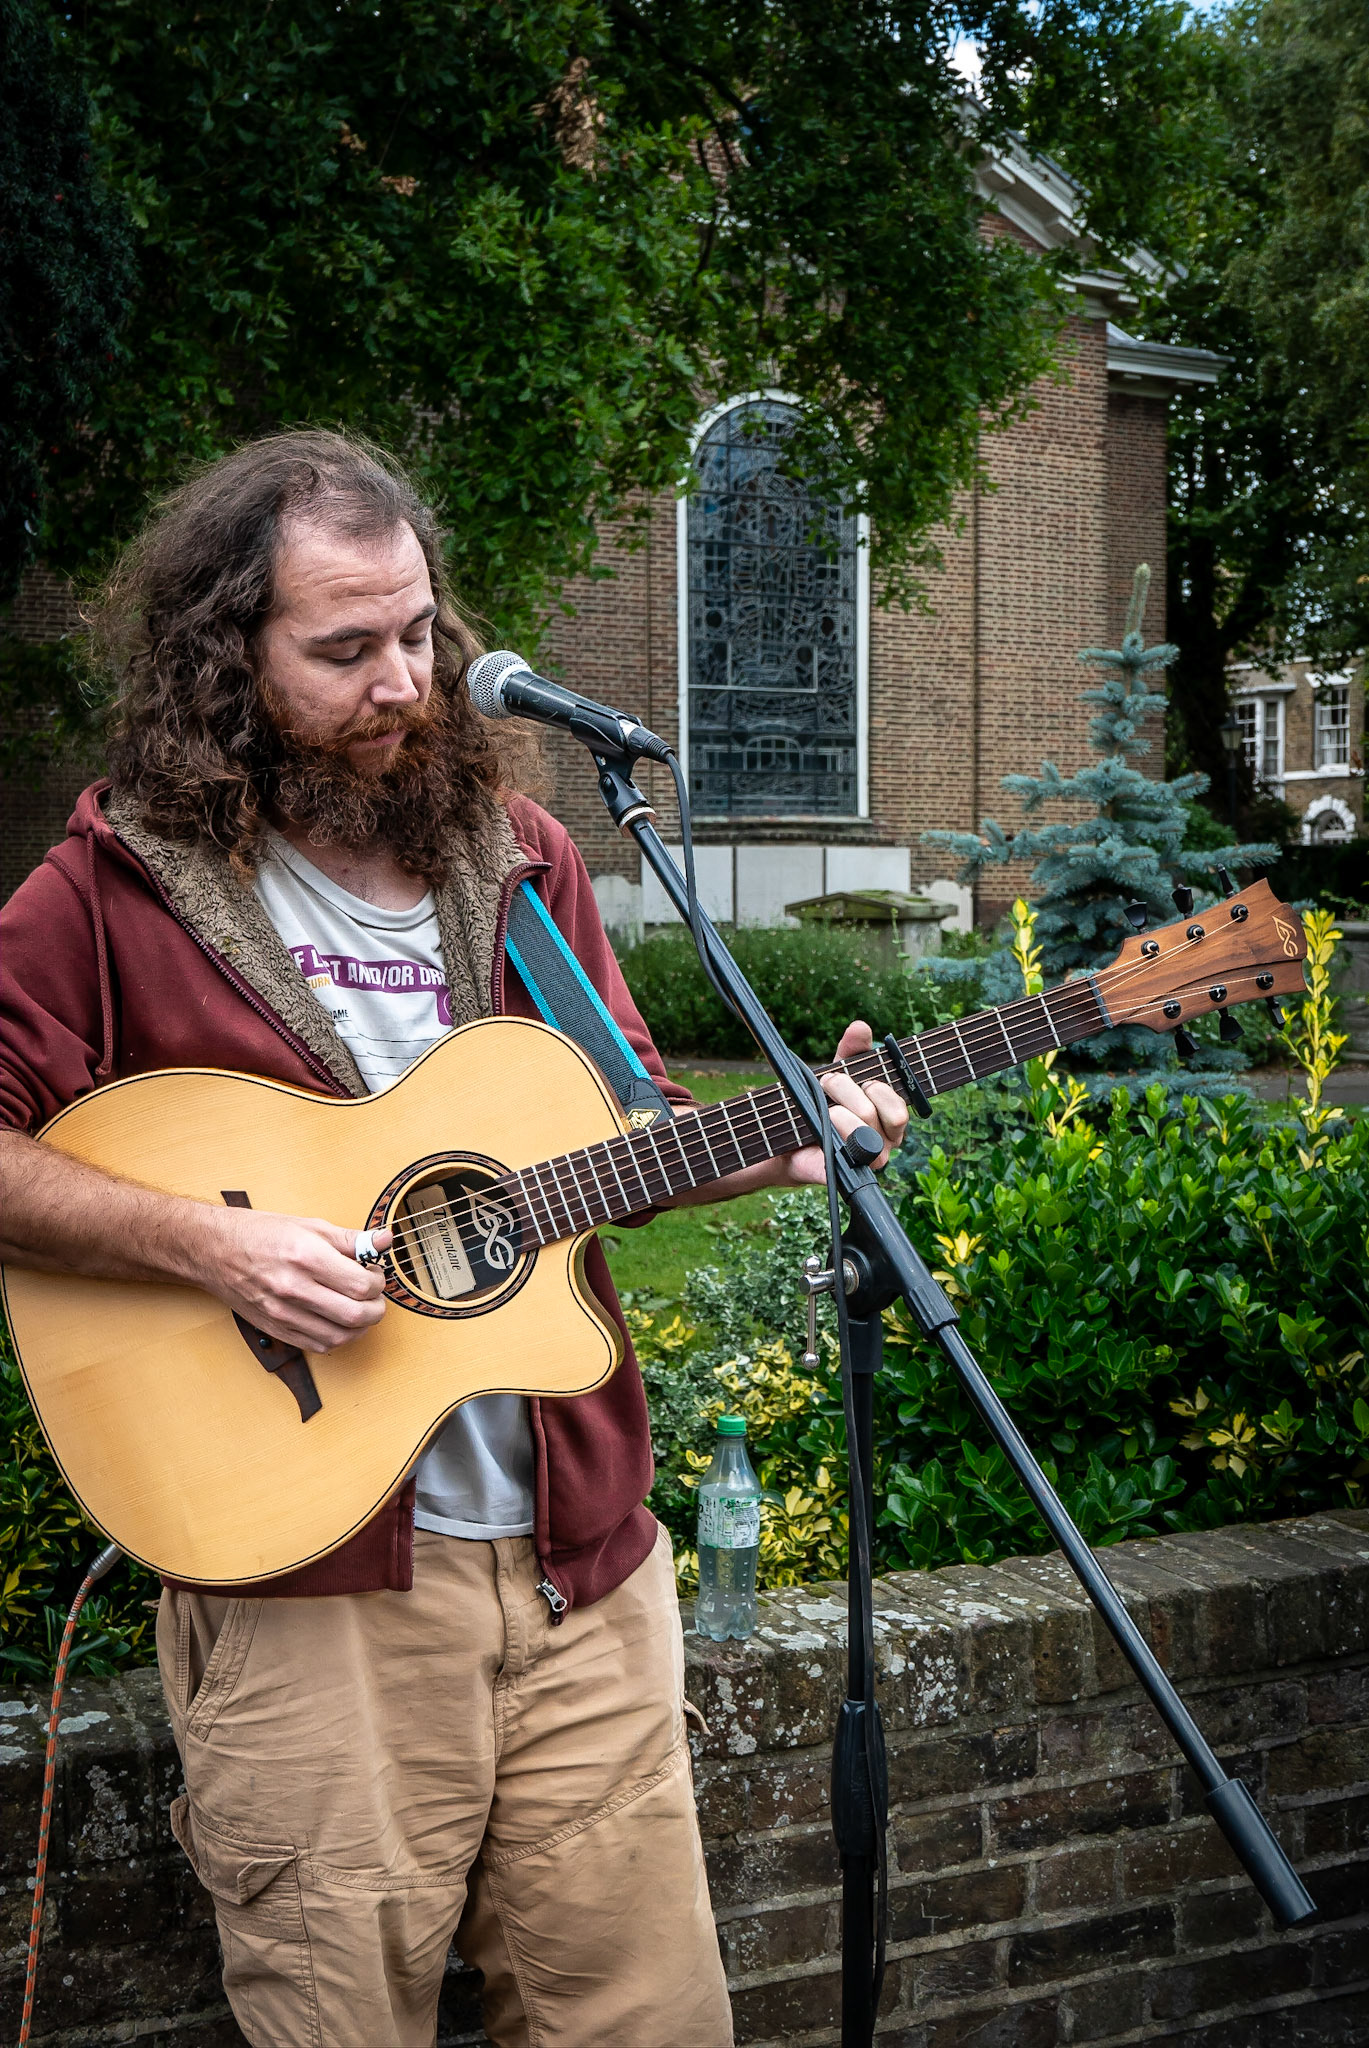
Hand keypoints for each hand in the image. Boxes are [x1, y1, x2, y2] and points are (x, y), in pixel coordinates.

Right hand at [193, 1206, 393, 1353]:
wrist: (214, 1250)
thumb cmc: (261, 1233)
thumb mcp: (310, 1226)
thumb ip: (351, 1239)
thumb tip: (385, 1239)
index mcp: (306, 1257)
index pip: (362, 1285)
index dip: (378, 1282)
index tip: (375, 1274)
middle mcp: (295, 1288)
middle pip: (356, 1315)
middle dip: (376, 1308)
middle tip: (374, 1295)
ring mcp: (283, 1313)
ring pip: (341, 1337)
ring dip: (360, 1327)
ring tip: (359, 1308)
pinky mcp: (276, 1328)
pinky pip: (319, 1345)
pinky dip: (337, 1337)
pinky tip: (338, 1321)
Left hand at [779, 1019, 908, 1185]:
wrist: (788, 1136)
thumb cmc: (821, 1102)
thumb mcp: (837, 1070)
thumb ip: (852, 1050)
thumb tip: (860, 1027)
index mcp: (890, 1117)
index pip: (899, 1106)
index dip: (878, 1088)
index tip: (860, 1078)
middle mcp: (886, 1141)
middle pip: (878, 1113)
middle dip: (847, 1091)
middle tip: (827, 1083)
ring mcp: (868, 1161)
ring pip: (864, 1131)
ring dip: (838, 1112)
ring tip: (822, 1108)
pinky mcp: (846, 1173)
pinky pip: (848, 1157)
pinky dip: (834, 1137)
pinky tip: (820, 1129)